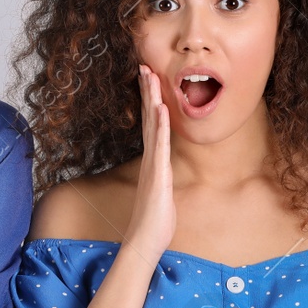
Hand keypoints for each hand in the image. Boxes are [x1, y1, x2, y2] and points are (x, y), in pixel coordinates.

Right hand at [123, 65, 174, 262]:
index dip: (149, 101)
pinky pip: (159, 145)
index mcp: (152, 161)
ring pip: (151, 125)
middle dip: (147, 91)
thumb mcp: (161, 194)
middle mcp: (150, 158)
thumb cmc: (154, 221)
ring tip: (150, 76)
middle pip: (148, 118)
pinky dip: (160, 125)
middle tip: (144, 66)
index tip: (149, 80)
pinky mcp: (158, 174)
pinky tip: (161, 108)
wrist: (145, 240)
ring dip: (151, 99)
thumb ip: (161, 179)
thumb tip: (163, 173)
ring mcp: (153, 164)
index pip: (150, 125)